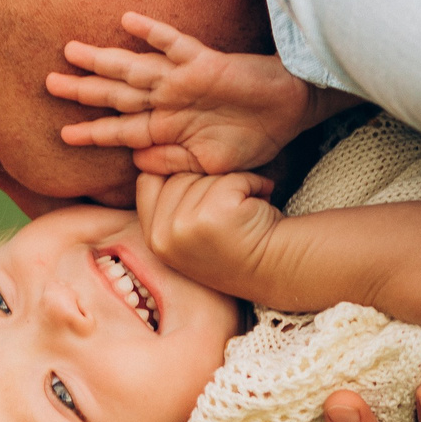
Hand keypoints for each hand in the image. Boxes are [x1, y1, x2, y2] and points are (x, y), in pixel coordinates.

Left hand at [47, 11, 313, 174]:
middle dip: (83, 89)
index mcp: (168, 126)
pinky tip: (128, 20)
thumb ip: (172, 161)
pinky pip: (175, 45)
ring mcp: (183, 79)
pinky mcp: (204, 63)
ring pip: (135, 67)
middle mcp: (169, 100)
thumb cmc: (253, 137)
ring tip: (71, 51)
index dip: (93, 131)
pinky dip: (153, 33)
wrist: (290, 110)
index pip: (121, 128)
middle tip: (48, 82)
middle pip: (117, 93)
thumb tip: (136, 163)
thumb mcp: (209, 162)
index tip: (63, 134)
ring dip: (103, 60)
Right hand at [135, 169, 286, 294]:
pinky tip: (260, 205)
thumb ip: (170, 203)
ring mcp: (185, 226)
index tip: (205, 189)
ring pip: (205, 175)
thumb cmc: (236, 243)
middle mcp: (163, 235)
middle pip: (179, 175)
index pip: (147, 181)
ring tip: (246, 209)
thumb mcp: (188, 230)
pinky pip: (231, 178)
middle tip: (233, 207)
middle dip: (211, 182)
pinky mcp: (213, 215)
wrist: (273, 268)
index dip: (177, 175)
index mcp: (154, 238)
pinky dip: (254, 183)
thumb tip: (154, 153)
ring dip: (235, 183)